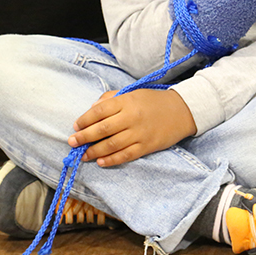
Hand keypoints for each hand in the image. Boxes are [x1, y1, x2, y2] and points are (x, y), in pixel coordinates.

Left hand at [68, 89, 196, 166]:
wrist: (183, 110)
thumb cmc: (154, 101)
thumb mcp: (134, 93)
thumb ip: (112, 98)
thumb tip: (92, 109)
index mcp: (128, 101)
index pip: (100, 110)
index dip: (85, 119)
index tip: (76, 126)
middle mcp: (132, 117)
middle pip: (102, 129)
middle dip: (84, 137)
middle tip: (72, 142)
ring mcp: (140, 133)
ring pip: (111, 144)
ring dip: (94, 151)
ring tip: (83, 154)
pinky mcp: (147, 146)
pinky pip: (125, 155)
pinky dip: (111, 160)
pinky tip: (100, 161)